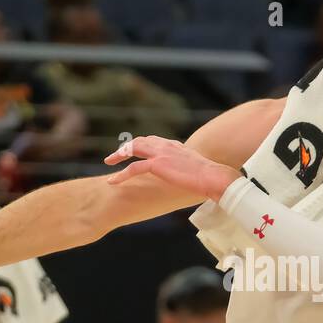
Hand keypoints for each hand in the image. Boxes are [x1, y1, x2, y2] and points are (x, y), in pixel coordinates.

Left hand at [105, 135, 239, 201]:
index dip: (140, 144)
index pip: (152, 140)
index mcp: (175, 146)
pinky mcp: (157, 164)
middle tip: (115, 156)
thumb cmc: (210, 177)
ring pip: (133, 149)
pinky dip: (121, 174)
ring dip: (119, 155)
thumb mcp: (197, 169)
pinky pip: (133, 168)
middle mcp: (166, 145)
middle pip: (140, 141)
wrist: (214, 177)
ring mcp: (161, 153)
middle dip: (126, 147)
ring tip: (109, 162)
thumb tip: (189, 177)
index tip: (132, 150)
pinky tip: (113, 181)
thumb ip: (187, 168)